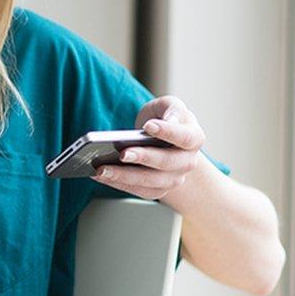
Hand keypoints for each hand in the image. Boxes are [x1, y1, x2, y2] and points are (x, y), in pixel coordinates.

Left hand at [90, 95, 206, 200]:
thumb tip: (170, 120)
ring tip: (102, 168)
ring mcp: (174, 178)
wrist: (161, 138)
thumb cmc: (164, 118)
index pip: (185, 137)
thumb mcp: (168, 105)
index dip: (168, 132)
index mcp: (194, 138)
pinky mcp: (158, 189)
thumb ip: (172, 108)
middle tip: (122, 153)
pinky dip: (118, 184)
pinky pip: (139, 191)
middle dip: (143, 158)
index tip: (148, 127)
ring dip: (125, 176)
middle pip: (167, 163)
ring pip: (151, 182)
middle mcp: (187, 162)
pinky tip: (100, 174)